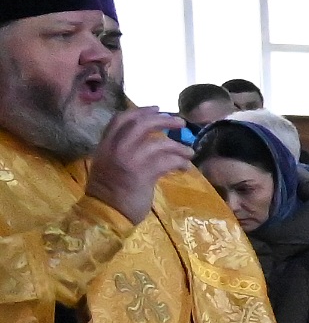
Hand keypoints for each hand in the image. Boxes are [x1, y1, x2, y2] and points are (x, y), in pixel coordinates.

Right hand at [87, 108, 191, 223]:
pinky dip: (180, 162)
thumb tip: (148, 142)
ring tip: (189, 152)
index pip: (121, 119)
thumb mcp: (108, 165)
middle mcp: (115, 149)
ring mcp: (129, 161)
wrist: (104, 214)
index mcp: (105, 145)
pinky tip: (185, 167)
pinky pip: (167, 161)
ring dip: (178, 146)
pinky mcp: (143, 174)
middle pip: (141, 124)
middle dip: (164, 120)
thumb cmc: (108, 193)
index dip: (140, 111)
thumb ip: (122, 151)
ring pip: (159, 143)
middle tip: (181, 123)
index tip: (157, 108)